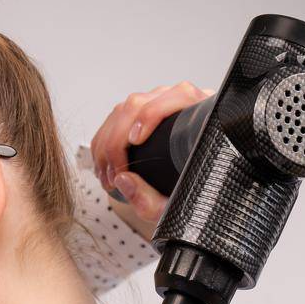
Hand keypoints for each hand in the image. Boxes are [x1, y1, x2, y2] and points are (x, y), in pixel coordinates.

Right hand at [91, 80, 213, 224]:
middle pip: (139, 103)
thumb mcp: (173, 207)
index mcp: (201, 117)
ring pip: (123, 110)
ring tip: (107, 175)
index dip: (151, 116)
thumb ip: (151, 201)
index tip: (134, 141)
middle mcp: (179, 104)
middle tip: (114, 173)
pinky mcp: (140, 113)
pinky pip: (113, 118)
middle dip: (117, 140)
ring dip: (106, 143)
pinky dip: (102, 142)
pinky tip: (104, 165)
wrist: (190, 193)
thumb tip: (123, 179)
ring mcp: (158, 104)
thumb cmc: (190, 195)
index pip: (178, 96)